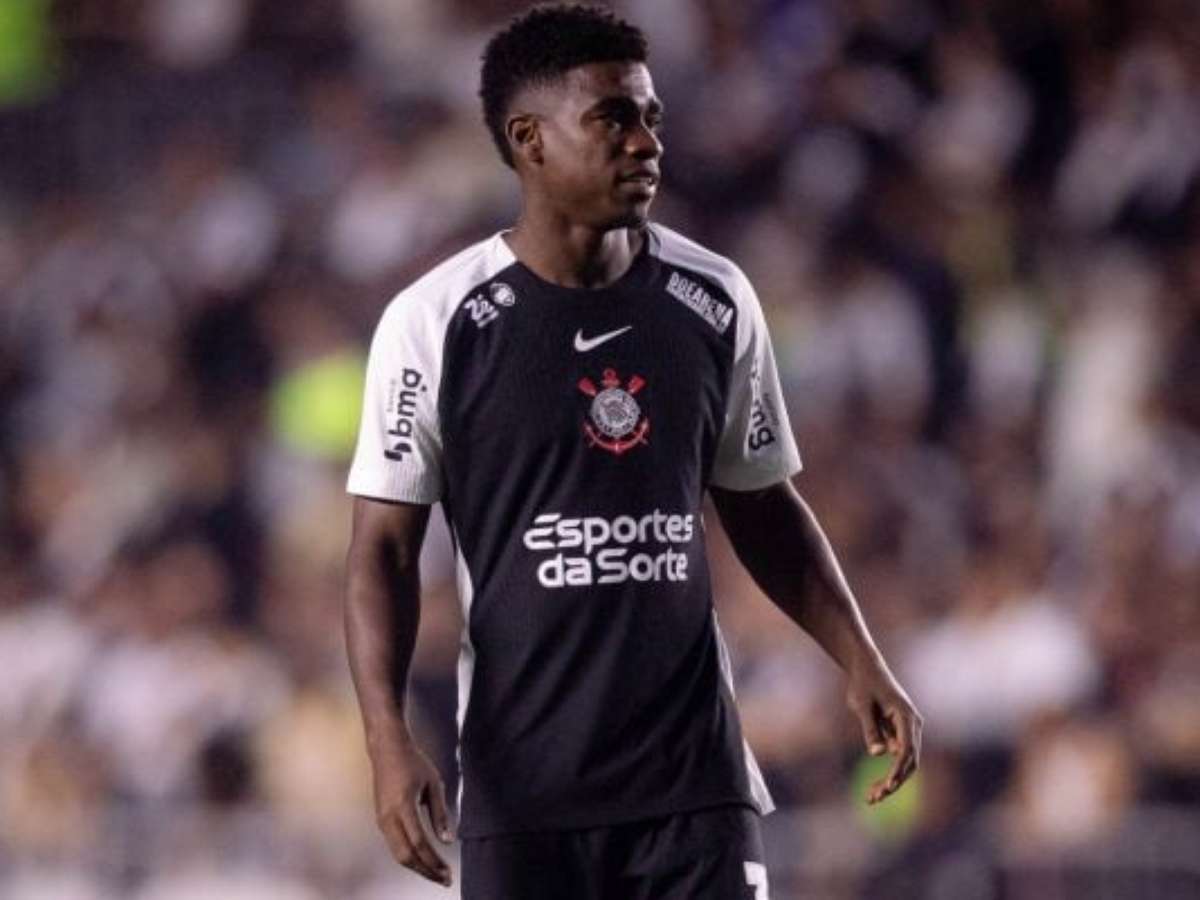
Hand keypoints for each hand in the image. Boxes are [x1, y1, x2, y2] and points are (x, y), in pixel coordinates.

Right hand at [371, 737, 454, 885]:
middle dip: (426, 871)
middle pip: (405, 856)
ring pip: (398, 854)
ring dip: (418, 867)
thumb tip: (447, 841)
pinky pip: (394, 845)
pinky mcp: (380, 820)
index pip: (419, 843)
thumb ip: (440, 813)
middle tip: (444, 880)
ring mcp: (381, 819)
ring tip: (436, 873)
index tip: (449, 873)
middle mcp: (388, 817)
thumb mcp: (433, 784)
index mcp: (403, 806)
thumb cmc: (413, 762)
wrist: (387, 748)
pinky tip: (423, 860)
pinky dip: (409, 857)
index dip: (434, 862)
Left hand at [846, 663, 922, 804]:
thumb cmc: (863, 684)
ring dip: (892, 782)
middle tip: (874, 797)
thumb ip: (870, 728)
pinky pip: (898, 758)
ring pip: (905, 763)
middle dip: (895, 781)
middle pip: (910, 761)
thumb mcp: (862, 705)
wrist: (866, 668)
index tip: (888, 785)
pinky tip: (874, 788)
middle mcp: (913, 726)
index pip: (907, 749)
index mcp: (907, 717)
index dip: (898, 769)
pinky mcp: (900, 734)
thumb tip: (878, 754)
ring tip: (872, 798)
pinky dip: (888, 773)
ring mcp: (909, 731)